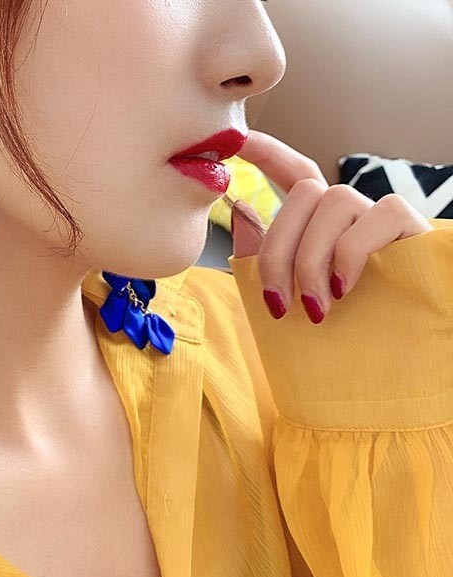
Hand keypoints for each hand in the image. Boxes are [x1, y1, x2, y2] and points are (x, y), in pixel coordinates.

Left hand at [229, 130, 432, 322]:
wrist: (392, 362)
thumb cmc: (338, 332)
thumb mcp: (290, 294)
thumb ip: (263, 254)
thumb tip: (237, 209)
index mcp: (320, 225)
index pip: (295, 174)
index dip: (268, 154)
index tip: (238, 142)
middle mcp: (351, 214)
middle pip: (304, 193)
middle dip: (279, 250)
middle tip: (277, 303)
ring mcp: (380, 218)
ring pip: (334, 201)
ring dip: (312, 259)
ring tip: (315, 308)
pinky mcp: (411, 228)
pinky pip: (375, 217)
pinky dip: (348, 255)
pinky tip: (343, 290)